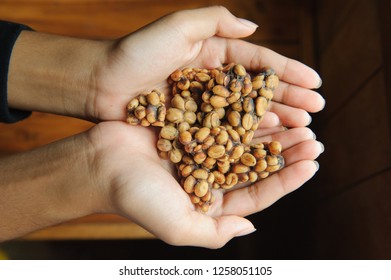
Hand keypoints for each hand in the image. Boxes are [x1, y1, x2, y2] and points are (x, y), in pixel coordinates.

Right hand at [90, 121, 322, 247]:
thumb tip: (251, 228)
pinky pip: (226, 119)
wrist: (100, 163)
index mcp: (212, 202)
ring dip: (273, 132)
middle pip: (258, 165)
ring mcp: (203, 150)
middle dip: (287, 153)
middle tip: (315, 140)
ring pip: (246, 141)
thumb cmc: (136, 197)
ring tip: (301, 121)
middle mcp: (211, 176)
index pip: (258, 193)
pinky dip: (246, 114)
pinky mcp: (193, 127)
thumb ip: (214, 233)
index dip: (287, 180)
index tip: (312, 164)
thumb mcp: (177, 226)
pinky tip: (267, 105)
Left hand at [92, 6, 324, 124]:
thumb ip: (214, 21)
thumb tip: (255, 26)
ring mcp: (205, 105)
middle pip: (259, 91)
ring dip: (275, 120)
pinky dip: (247, 137)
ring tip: (301, 129)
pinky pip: (226, 132)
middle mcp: (214, 80)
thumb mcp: (176, 27)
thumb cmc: (135, 53)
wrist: (101, 84)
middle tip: (316, 112)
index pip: (259, 62)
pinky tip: (268, 143)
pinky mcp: (193, 125)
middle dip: (290, 99)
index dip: (288, 72)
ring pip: (247, 113)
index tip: (315, 83)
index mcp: (214, 54)